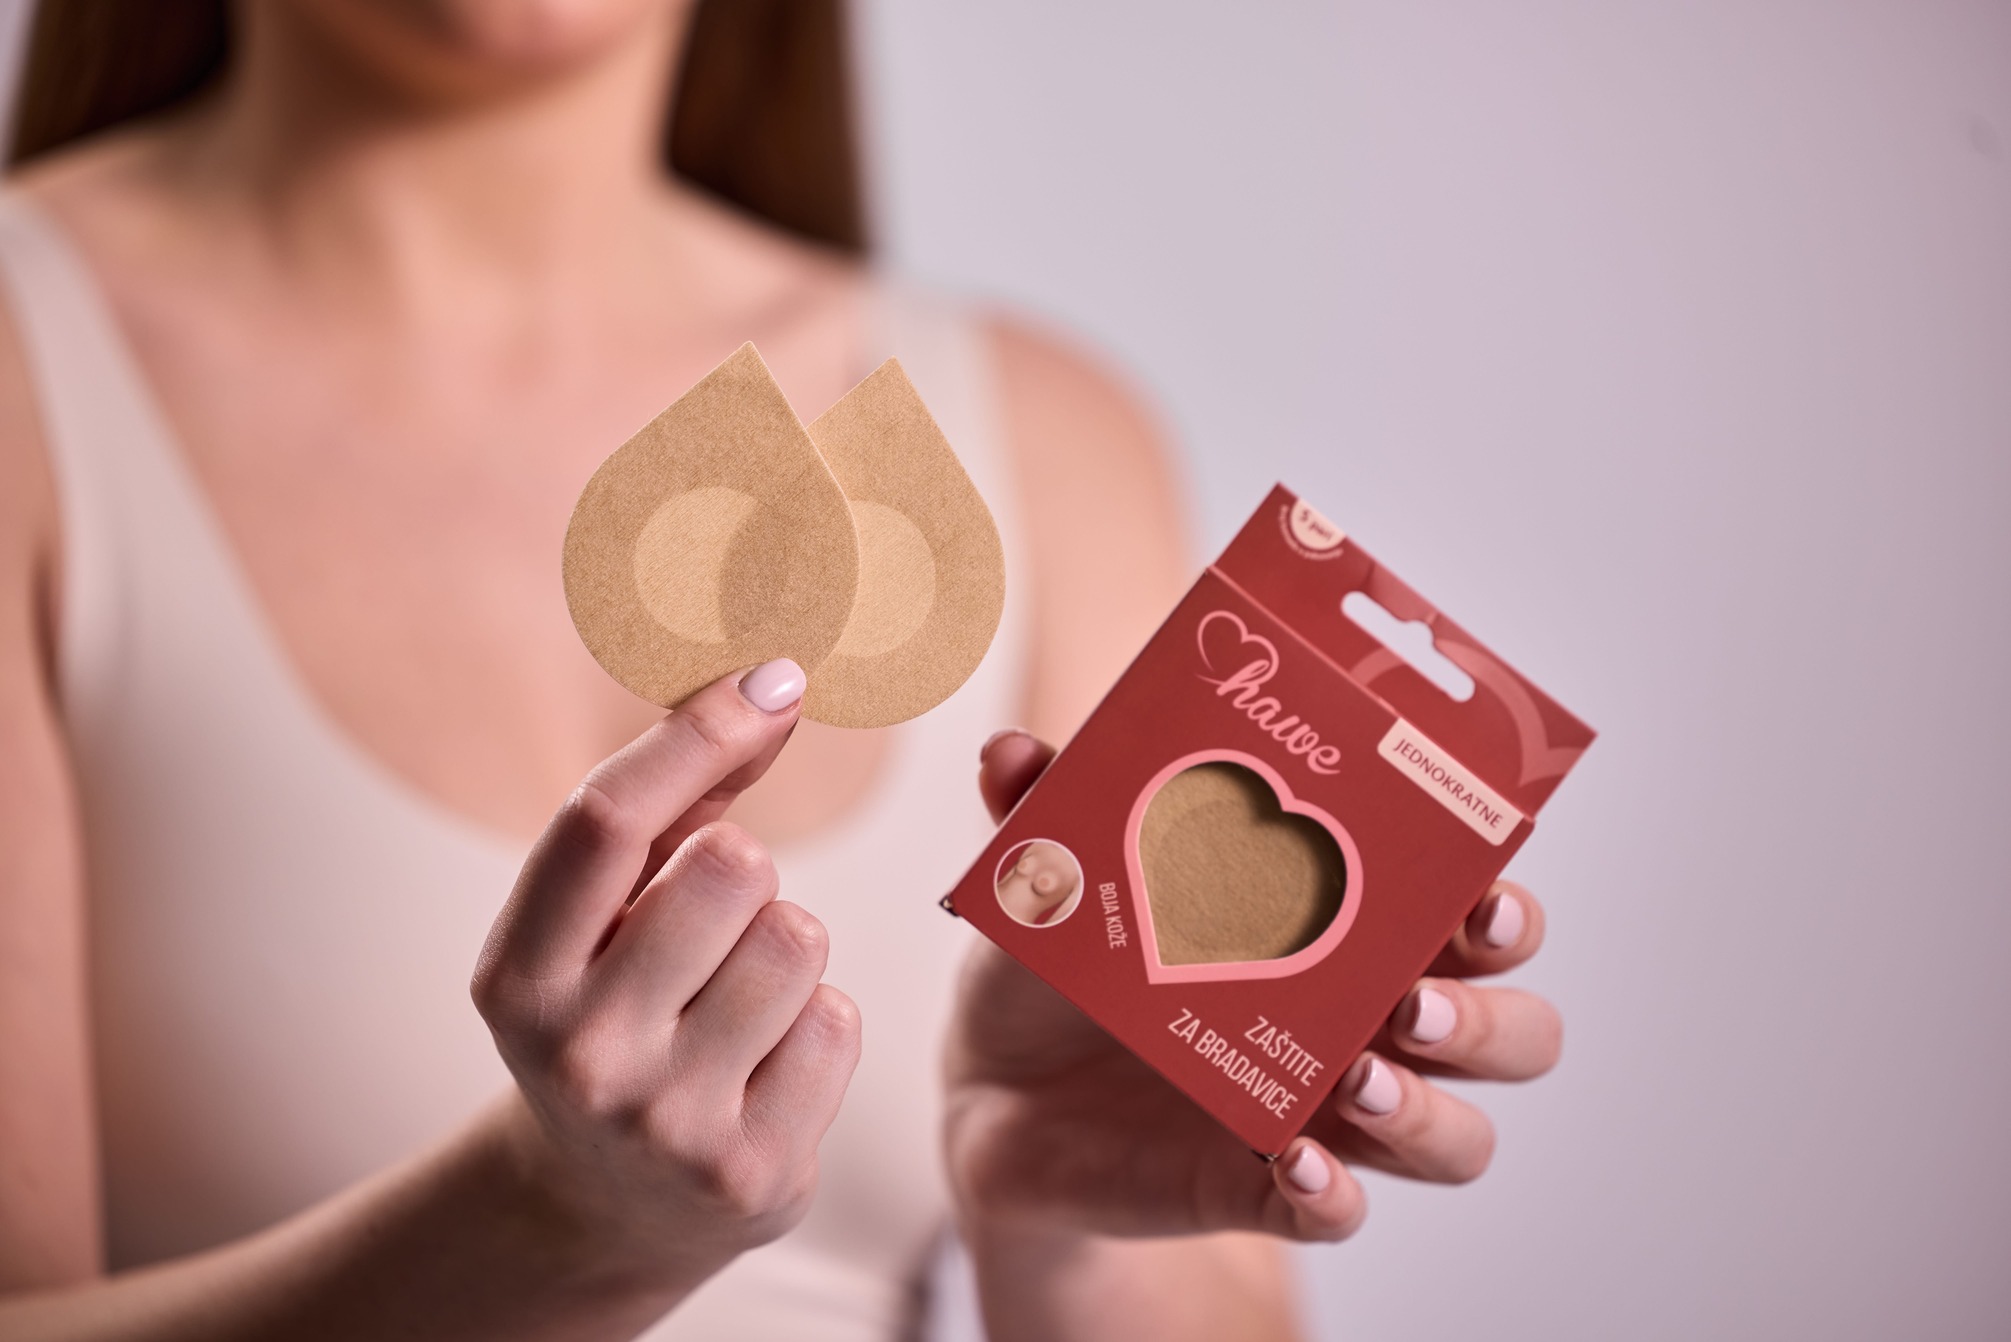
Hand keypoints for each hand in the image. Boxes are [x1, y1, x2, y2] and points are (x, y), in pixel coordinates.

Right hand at [469, 661, 860, 1288]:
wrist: (609, 1207)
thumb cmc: (619, 1011)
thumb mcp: (605, 919)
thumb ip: (677, 800)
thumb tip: (772, 683)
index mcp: (517, 975)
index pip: (603, 820)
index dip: (698, 732)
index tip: (776, 675)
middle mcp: (580, 1052)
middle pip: (730, 866)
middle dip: (746, 871)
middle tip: (714, 926)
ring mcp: (665, 1122)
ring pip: (800, 939)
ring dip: (786, 950)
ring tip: (736, 1005)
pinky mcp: (750, 1173)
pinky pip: (838, 1023)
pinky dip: (818, 1026)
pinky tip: (767, 1067)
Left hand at [945, 730, 1561, 1243]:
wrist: (996, 1088)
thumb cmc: (1069, 962)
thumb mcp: (1064, 875)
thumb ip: (1048, 808)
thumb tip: (1009, 753)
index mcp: (1346, 927)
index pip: (1477, 919)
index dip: (1506, 912)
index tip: (1482, 897)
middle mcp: (1362, 1021)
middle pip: (1512, 1035)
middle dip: (1489, 1022)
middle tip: (1414, 1002)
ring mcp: (1326, 1113)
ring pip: (1456, 1139)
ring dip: (1430, 1114)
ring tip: (1358, 1080)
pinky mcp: (1266, 1187)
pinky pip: (1340, 1211)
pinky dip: (1333, 1193)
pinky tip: (1294, 1161)